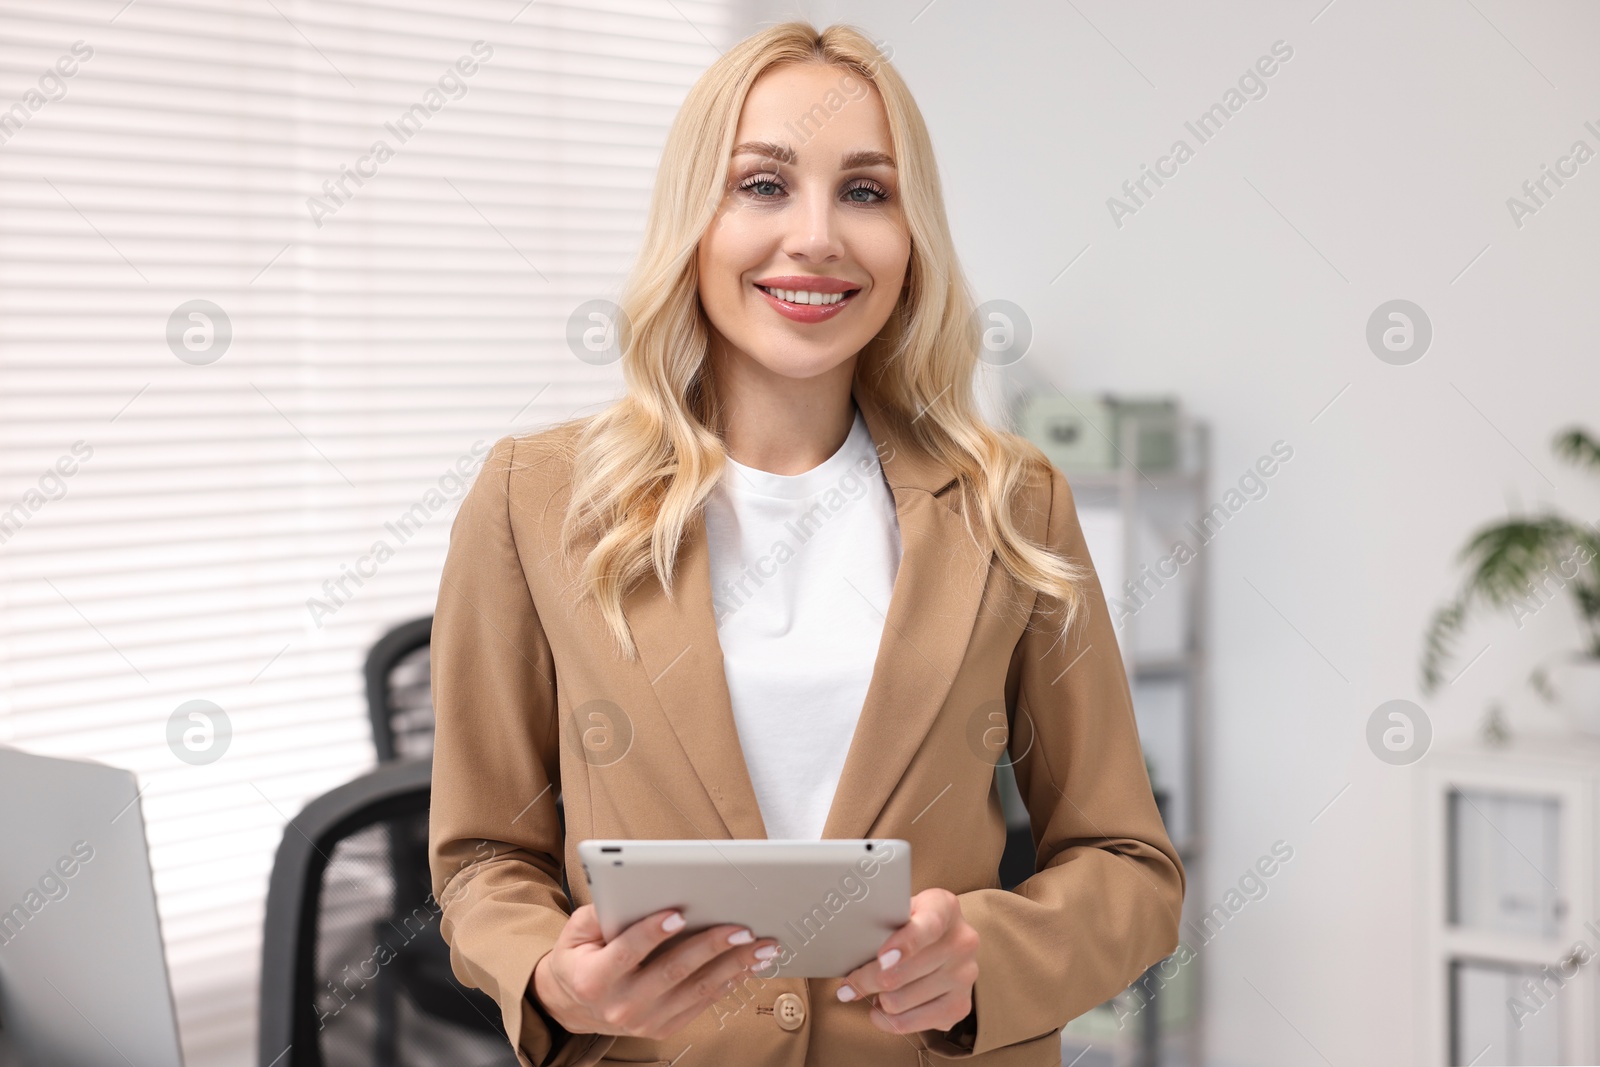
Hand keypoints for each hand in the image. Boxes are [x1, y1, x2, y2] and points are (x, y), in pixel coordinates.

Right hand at [530, 904, 780, 1039]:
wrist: (575, 1005)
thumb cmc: (580, 957)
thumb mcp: (576, 931)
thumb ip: (599, 912)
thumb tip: (631, 890)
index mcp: (594, 978)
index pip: (627, 952)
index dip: (651, 933)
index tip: (678, 913)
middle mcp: (621, 1005)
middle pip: (672, 972)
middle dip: (710, 947)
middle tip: (742, 928)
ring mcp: (645, 1021)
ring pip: (696, 990)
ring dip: (733, 966)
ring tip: (761, 947)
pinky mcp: (663, 1028)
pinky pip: (702, 1004)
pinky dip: (728, 983)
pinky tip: (748, 965)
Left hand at [838, 887, 978, 1035]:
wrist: (943, 940)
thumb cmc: (910, 923)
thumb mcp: (899, 910)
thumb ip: (881, 922)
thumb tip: (848, 948)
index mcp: (945, 908)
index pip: (928, 926)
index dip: (904, 943)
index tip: (881, 957)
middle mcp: (962, 942)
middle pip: (902, 972)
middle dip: (866, 980)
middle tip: (848, 984)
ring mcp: (964, 976)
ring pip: (899, 1001)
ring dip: (876, 1000)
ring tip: (872, 992)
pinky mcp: (960, 1006)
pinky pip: (910, 1024)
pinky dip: (887, 1021)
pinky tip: (883, 1009)